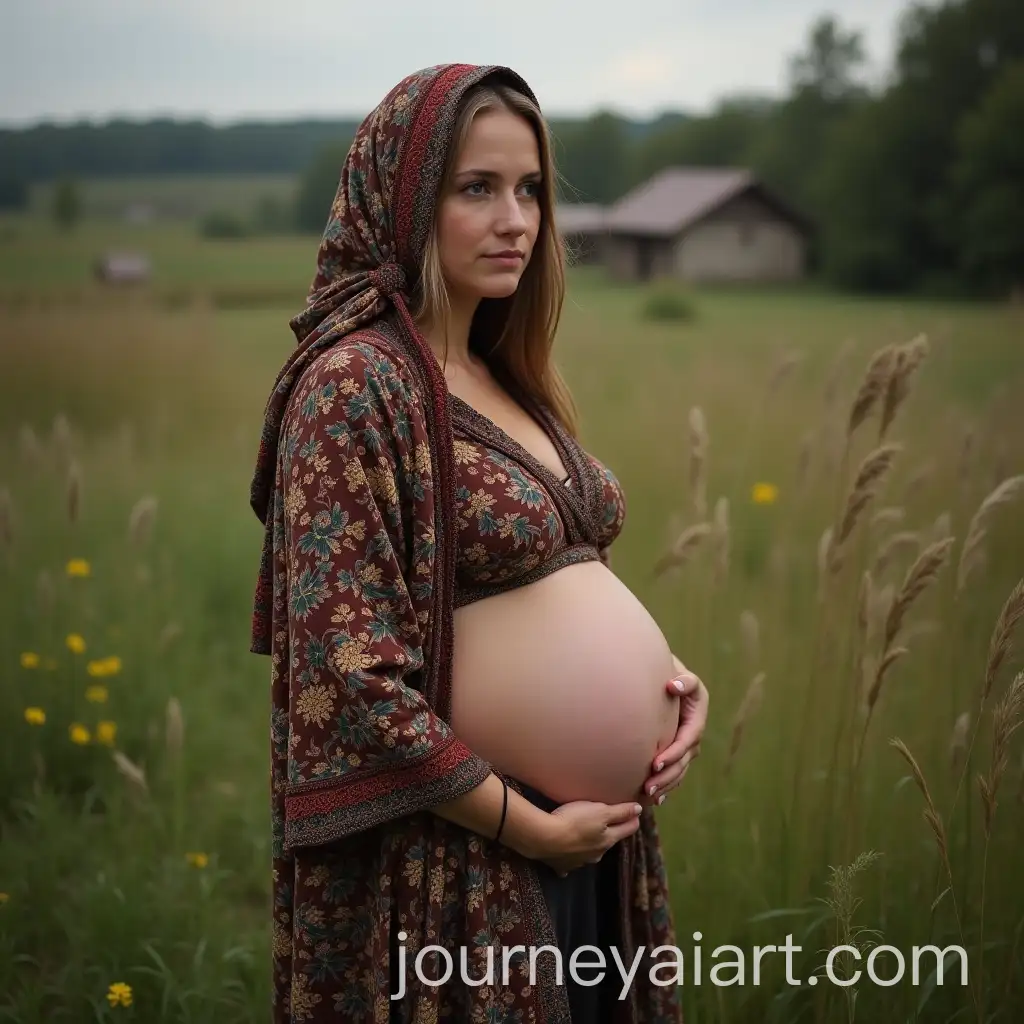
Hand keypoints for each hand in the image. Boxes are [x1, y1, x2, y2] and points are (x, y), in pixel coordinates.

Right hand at [534, 799, 642, 876]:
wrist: (545, 838)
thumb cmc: (575, 821)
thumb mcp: (600, 811)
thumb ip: (620, 812)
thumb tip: (639, 810)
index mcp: (608, 840)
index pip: (627, 829)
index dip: (633, 819)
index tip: (635, 812)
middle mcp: (597, 854)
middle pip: (608, 842)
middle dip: (610, 833)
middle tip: (607, 821)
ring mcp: (580, 862)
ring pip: (591, 853)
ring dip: (591, 846)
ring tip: (586, 836)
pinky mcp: (562, 866)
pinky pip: (570, 863)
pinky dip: (571, 858)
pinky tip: (566, 855)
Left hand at [641, 657, 707, 807]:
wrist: (665, 679)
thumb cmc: (670, 673)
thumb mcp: (681, 673)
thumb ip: (684, 680)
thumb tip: (673, 685)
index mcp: (697, 717)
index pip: (687, 740)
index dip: (673, 753)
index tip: (655, 763)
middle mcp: (694, 735)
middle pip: (683, 761)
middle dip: (667, 776)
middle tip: (647, 786)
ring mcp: (686, 745)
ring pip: (679, 771)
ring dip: (665, 785)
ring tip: (647, 794)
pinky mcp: (676, 751)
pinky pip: (674, 772)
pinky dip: (666, 786)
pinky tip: (654, 799)